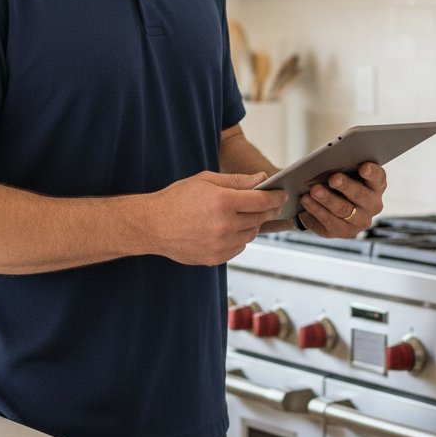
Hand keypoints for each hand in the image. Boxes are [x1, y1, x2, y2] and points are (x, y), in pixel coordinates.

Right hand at [143, 171, 287, 265]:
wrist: (153, 225)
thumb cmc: (177, 199)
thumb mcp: (206, 181)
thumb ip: (237, 181)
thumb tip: (262, 179)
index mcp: (223, 202)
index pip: (261, 200)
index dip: (275, 197)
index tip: (282, 194)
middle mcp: (224, 225)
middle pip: (259, 218)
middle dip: (266, 209)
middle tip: (266, 203)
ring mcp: (221, 244)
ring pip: (251, 234)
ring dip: (252, 224)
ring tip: (241, 215)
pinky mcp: (216, 258)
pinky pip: (239, 247)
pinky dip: (239, 238)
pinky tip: (227, 229)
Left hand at [295, 161, 385, 237]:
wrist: (326, 206)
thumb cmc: (336, 183)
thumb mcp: (342, 173)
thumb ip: (341, 168)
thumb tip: (328, 162)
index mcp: (376, 186)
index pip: (378, 178)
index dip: (372, 172)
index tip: (363, 167)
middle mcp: (373, 205)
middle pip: (361, 195)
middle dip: (346, 186)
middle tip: (333, 178)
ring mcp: (360, 221)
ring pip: (344, 209)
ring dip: (327, 199)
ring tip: (314, 190)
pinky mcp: (344, 232)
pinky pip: (330, 221)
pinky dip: (316, 209)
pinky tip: (306, 200)